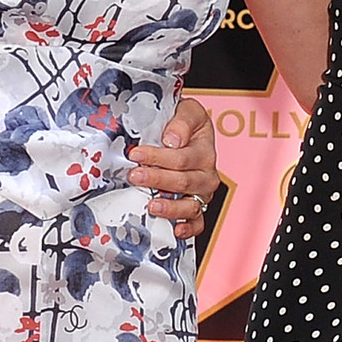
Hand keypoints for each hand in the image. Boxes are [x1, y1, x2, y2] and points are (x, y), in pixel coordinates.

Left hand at [129, 95, 219, 238]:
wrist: (188, 132)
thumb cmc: (184, 123)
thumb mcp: (188, 111)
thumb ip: (182, 121)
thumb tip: (172, 139)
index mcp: (204, 150)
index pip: (181, 157)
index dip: (158, 157)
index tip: (136, 154)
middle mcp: (206, 174)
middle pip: (184, 181)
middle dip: (158, 180)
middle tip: (135, 176)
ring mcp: (202, 194)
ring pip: (191, 205)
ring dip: (171, 207)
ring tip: (152, 205)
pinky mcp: (198, 208)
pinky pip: (198, 223)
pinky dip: (189, 229)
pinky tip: (176, 230)